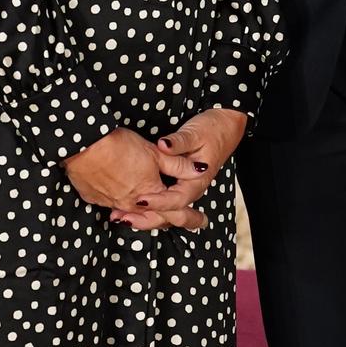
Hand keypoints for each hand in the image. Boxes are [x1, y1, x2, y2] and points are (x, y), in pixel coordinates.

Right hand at [65, 128, 206, 230]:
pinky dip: (120, 206)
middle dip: (169, 219)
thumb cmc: (119, 146)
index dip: (191, 217)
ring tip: (153, 215)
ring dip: (144, 216)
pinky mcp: (95, 198)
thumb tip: (199, 170)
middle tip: (185, 222)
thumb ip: (178, 165)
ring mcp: (112, 203)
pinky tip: (121, 203)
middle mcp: (132, 204)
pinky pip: (111, 206)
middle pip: (155, 217)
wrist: (84, 146)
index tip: (202, 221)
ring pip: (133, 214)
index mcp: (151, 193)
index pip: (176, 211)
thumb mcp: (156, 153)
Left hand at [112, 107, 247, 227]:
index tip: (140, 200)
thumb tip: (163, 145)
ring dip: (143, 216)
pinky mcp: (177, 185)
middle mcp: (190, 189)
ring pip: (165, 211)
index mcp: (197, 181)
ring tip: (120, 216)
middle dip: (147, 218)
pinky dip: (146, 207)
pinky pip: (162, 201)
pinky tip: (127, 207)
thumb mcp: (195, 134)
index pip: (177, 199)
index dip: (159, 202)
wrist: (225, 128)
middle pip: (170, 213)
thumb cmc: (212, 130)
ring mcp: (183, 189)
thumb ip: (178, 142)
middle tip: (124, 218)